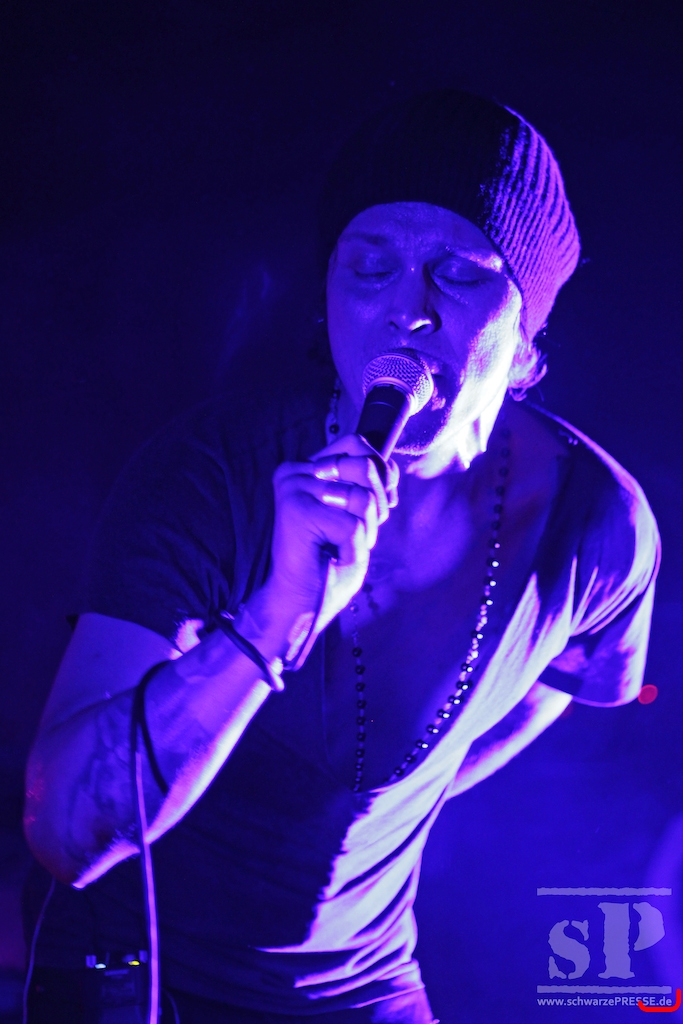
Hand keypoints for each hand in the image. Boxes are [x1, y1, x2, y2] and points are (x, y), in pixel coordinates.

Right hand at [265, 434, 398, 637]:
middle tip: (358, 532)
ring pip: (363, 497)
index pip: (357, 443)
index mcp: (307, 468)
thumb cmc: (330, 561)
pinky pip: (352, 524)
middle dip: (378, 503)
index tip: (379, 504)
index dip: (382, 471)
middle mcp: (295, 472)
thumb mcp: (360, 514)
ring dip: (365, 530)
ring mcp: (294, 489)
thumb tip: (390, 465)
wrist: (302, 602)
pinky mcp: (296, 511)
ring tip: (340, 546)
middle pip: (365, 465)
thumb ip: (370, 482)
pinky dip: (353, 548)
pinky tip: (332, 557)